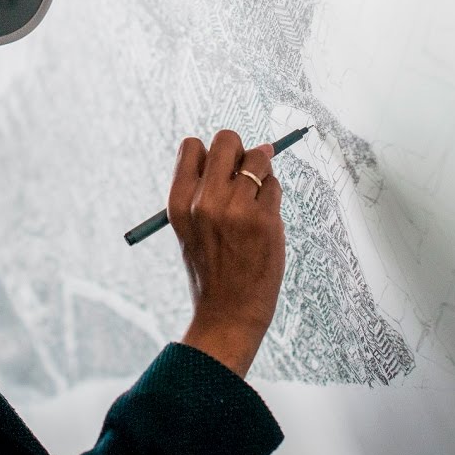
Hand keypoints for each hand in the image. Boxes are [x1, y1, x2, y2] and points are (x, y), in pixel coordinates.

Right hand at [167, 129, 284, 377]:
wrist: (228, 314)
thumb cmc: (212, 270)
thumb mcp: (191, 229)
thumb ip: (205, 192)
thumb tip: (251, 150)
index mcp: (179, 202)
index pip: (192, 146)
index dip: (210, 153)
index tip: (219, 173)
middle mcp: (205, 201)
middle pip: (227, 140)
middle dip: (241, 150)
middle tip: (246, 173)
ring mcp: (236, 209)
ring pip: (259, 159)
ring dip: (262, 173)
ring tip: (255, 203)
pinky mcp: (265, 220)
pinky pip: (275, 186)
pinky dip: (273, 196)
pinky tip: (265, 221)